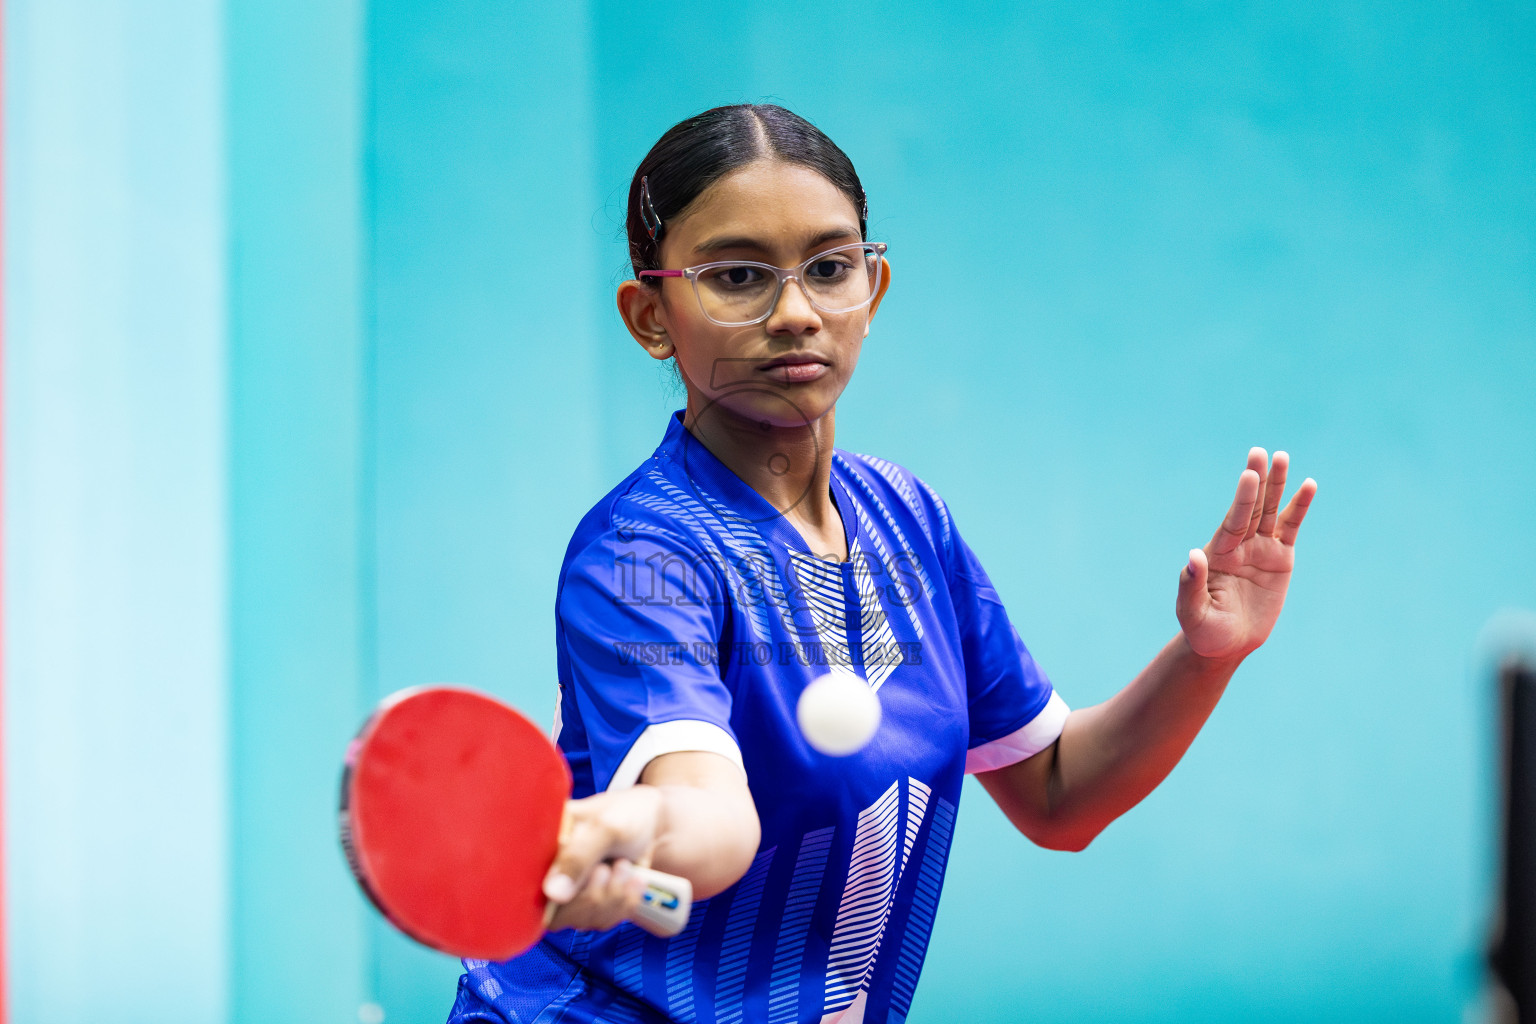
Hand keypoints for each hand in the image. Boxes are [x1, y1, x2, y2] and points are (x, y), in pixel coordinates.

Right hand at [542, 785, 667, 934]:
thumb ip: (578, 857)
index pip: (525, 886)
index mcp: (541, 846)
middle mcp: (549, 871)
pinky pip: (600, 922)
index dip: (553, 895)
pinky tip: (633, 881)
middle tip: (615, 867)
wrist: (649, 821)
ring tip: (625, 867)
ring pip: (581, 921)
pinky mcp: (588, 902)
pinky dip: (623, 905)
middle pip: (555, 914)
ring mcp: (568, 889)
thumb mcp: (606, 828)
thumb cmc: (625, 814)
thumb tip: (553, 894)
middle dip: (594, 897)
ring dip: (613, 899)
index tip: (594, 873)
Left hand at [1176, 448, 1316, 660]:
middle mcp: (1239, 545)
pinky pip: (1291, 528)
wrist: (1226, 644)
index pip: (1233, 521)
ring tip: (1282, 457)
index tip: (1248, 474)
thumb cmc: (1204, 629)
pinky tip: (1308, 485)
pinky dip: (1299, 508)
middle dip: (1257, 481)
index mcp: (1218, 553)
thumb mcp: (1192, 612)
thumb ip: (1191, 584)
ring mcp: (1260, 549)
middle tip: (1260, 453)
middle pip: (1251, 507)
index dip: (1242, 498)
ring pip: (1271, 511)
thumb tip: (1193, 556)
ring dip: (1278, 486)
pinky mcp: (1280, 558)